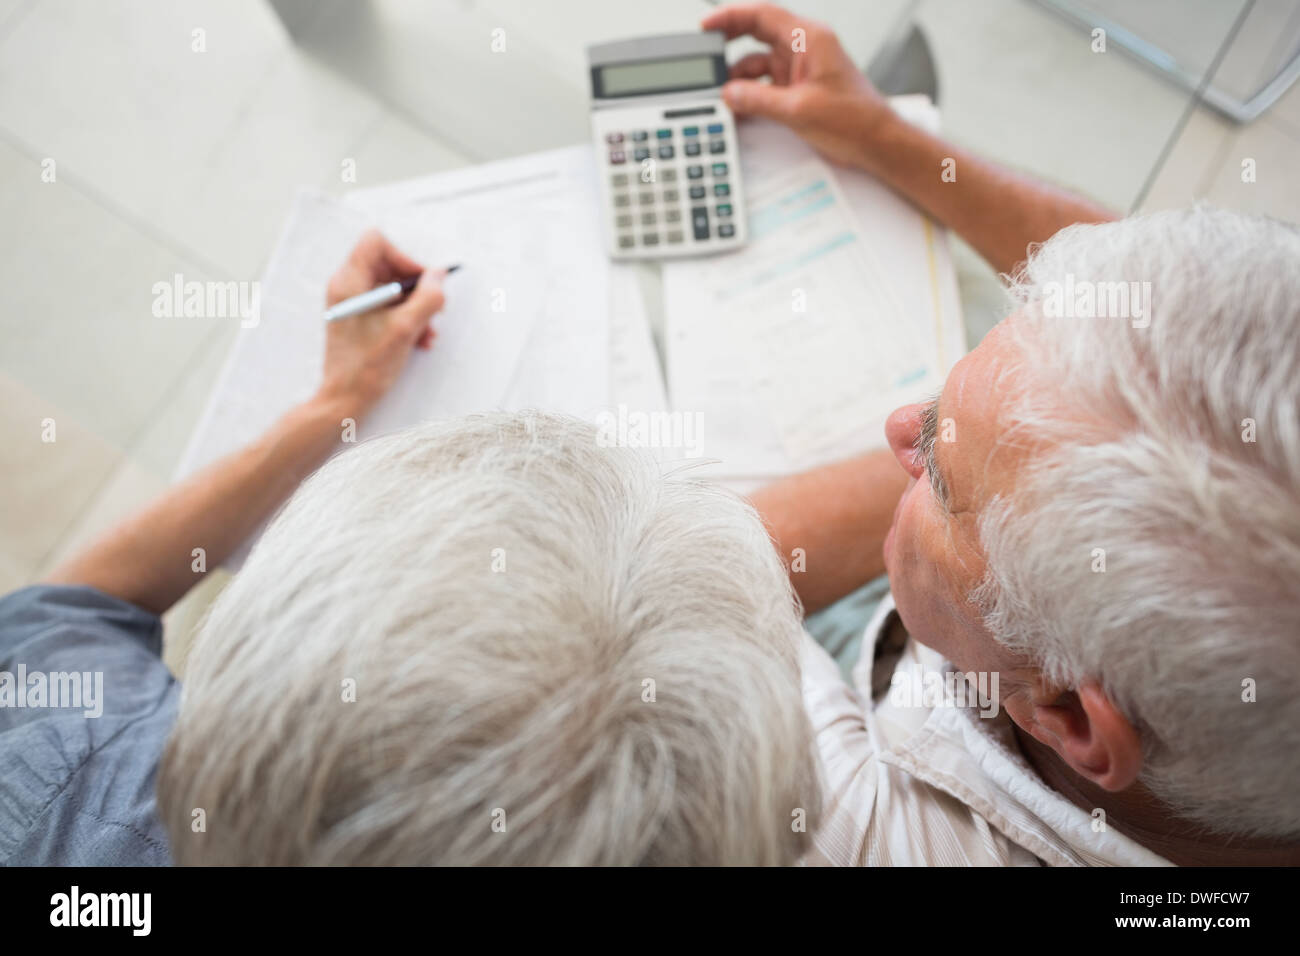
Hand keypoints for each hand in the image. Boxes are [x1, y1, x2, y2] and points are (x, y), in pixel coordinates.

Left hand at [315, 230, 445, 419]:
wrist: (344, 400)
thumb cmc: (366, 367)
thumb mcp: (405, 329)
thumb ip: (427, 298)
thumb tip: (440, 276)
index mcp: (349, 282)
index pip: (377, 243)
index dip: (405, 258)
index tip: (423, 282)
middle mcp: (348, 288)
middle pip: (389, 266)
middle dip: (416, 288)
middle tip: (432, 308)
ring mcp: (353, 304)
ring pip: (393, 289)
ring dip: (416, 307)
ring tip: (427, 332)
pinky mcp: (360, 320)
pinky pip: (389, 308)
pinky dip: (407, 319)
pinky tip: (419, 340)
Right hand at [701, 3, 894, 170]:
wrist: (876, 142)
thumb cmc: (855, 119)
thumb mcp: (798, 110)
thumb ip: (758, 100)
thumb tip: (729, 94)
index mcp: (810, 38)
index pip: (762, 14)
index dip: (731, 16)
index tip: (707, 26)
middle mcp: (805, 47)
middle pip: (757, 33)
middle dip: (729, 43)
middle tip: (706, 56)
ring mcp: (801, 67)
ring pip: (758, 61)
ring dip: (739, 77)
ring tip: (721, 93)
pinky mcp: (798, 87)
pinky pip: (766, 83)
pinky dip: (751, 93)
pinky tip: (738, 106)